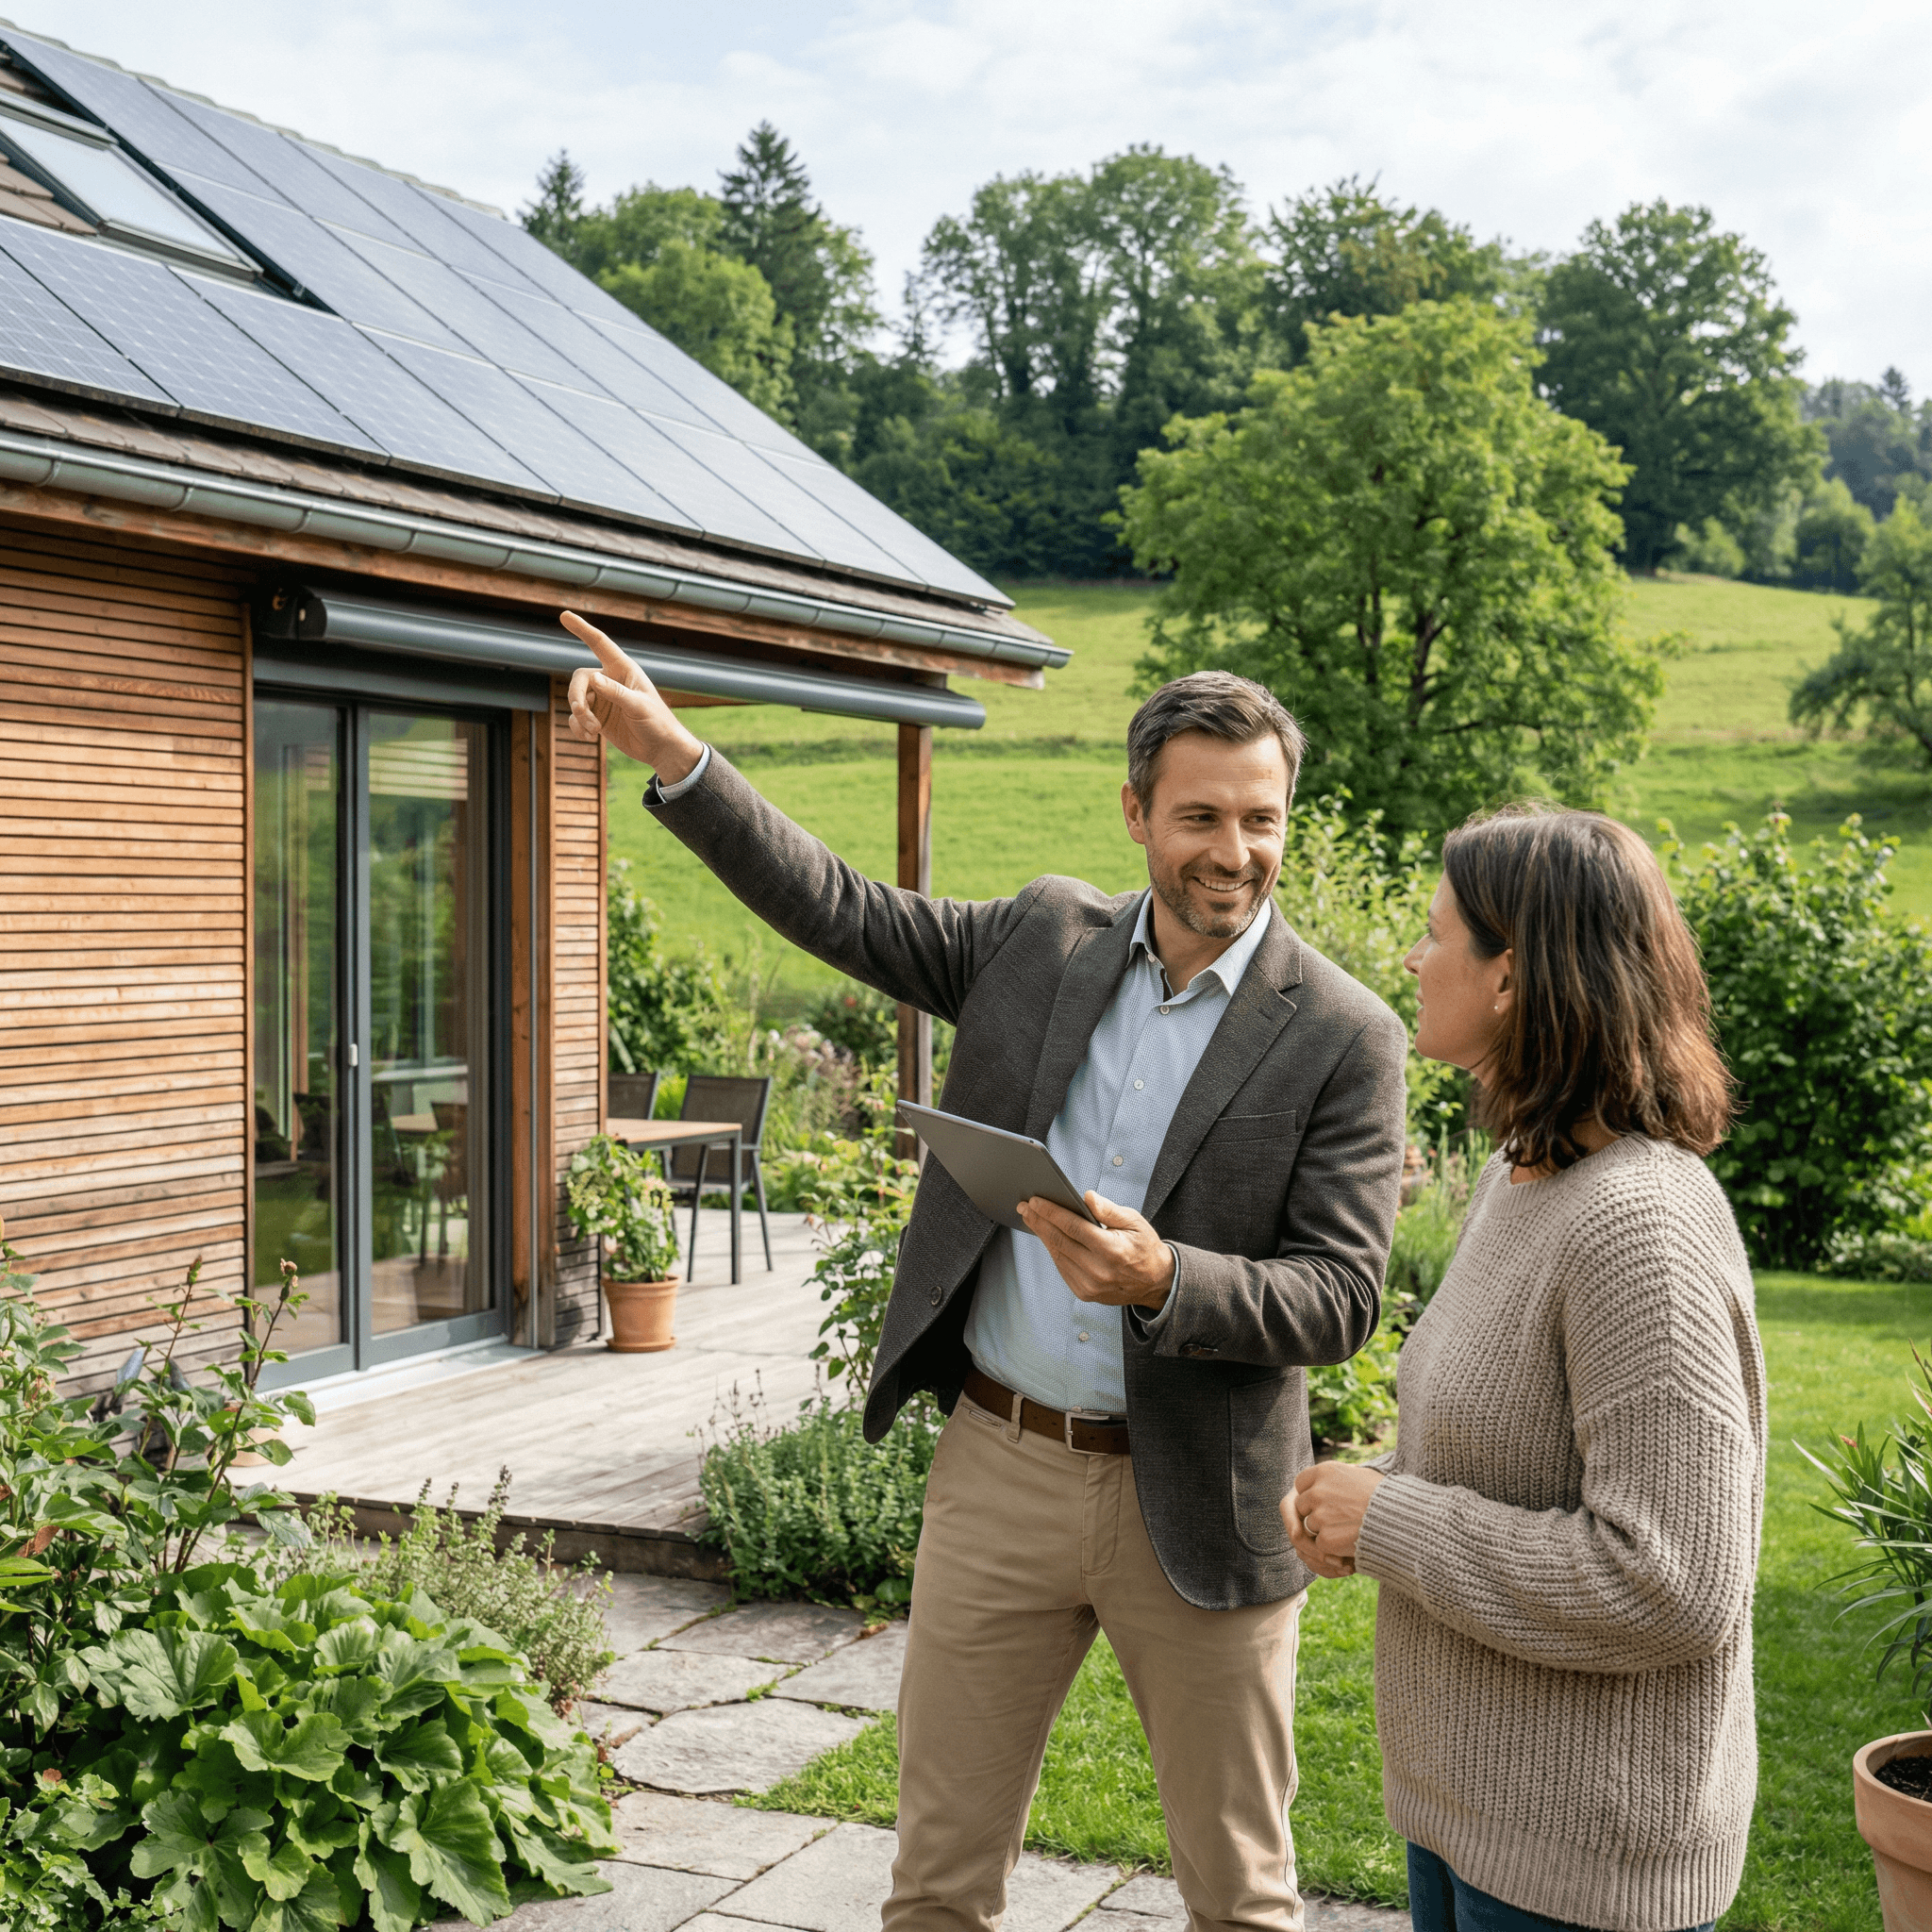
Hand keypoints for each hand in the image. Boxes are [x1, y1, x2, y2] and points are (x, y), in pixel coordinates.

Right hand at [560, 610, 703, 780]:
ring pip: (576, 699)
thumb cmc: (657, 723)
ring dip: (579, 716)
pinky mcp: (597, 717)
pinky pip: (576, 717)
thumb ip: (617, 693)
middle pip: (580, 678)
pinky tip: (588, 737)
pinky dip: (577, 727)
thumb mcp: (640, 707)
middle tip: (582, 714)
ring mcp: (602, 699)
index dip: (582, 629)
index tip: (564, 615)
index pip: (600, 644)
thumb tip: (594, 679)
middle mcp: (610, 680)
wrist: (660, 749)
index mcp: (624, 669)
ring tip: (594, 731)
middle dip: (576, 696)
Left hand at [1014, 1192, 1173, 1311]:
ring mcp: (1090, 1285)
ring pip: (1057, 1255)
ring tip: (1031, 1218)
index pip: (1073, 1227)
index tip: (1036, 1200)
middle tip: (1024, 1206)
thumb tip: (1086, 1196)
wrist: (1155, 1283)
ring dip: (1042, 1235)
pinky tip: (1047, 1237)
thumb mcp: (1135, 1222)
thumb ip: (1109, 1210)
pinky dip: (1053, 1250)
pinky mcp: (1085, 1293)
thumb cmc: (1145, 1248)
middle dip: (1039, 1221)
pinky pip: (1062, 1268)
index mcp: (1112, 1250)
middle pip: (1060, 1241)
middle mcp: (1099, 1270)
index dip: (1051, 1212)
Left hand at [1283, 1462, 1385, 1578]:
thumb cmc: (1386, 1496)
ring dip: (1325, 1530)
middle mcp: (1317, 1491)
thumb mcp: (1359, 1475)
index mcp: (1324, 1471)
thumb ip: (1335, 1478)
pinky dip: (1333, 1546)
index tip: (1324, 1500)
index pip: (1301, 1483)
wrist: (1403, 1519)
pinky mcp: (1325, 1538)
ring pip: (1311, 1526)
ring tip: (1350, 1528)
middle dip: (1315, 1513)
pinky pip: (1321, 1544)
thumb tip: (1325, 1480)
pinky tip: (1352, 1540)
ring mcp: (1320, 1515)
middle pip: (1302, 1506)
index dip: (1311, 1493)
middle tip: (1339, 1518)